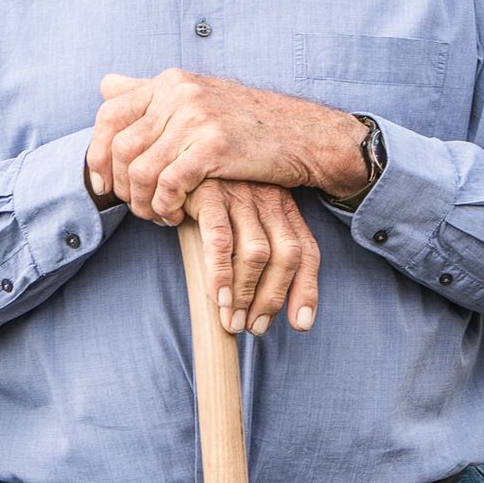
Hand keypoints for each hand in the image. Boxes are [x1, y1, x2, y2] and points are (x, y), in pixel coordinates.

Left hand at [86, 69, 364, 224]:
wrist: (305, 135)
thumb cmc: (247, 123)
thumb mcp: (197, 96)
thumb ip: (150, 92)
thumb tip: (105, 84)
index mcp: (169, 81)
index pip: (109, 114)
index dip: (97, 153)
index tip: (104, 184)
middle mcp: (178, 93)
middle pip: (120, 147)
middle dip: (120, 186)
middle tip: (136, 207)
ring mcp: (197, 118)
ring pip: (141, 170)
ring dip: (142, 203)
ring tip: (157, 215)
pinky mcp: (214, 146)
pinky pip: (169, 184)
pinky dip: (165, 207)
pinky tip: (176, 217)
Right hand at [186, 179, 320, 335]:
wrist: (176, 154)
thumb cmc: (210, 196)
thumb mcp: (243, 216)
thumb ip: (258, 247)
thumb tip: (266, 306)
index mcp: (282, 204)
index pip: (307, 250)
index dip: (306, 290)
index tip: (300, 325)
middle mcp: (268, 197)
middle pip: (286, 254)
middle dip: (272, 298)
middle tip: (254, 328)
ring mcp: (240, 194)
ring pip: (257, 252)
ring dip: (246, 294)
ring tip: (231, 322)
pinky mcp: (208, 192)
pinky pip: (220, 239)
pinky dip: (221, 273)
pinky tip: (216, 297)